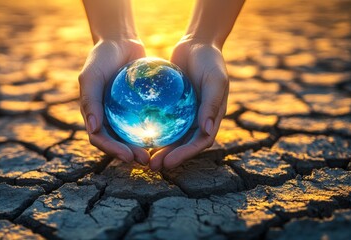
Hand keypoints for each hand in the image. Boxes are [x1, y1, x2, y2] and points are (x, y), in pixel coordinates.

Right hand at [79, 39, 149, 164]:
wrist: (120, 41)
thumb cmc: (102, 57)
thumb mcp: (92, 75)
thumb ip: (90, 100)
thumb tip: (94, 128)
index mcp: (94, 115)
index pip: (101, 139)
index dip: (113, 151)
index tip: (129, 156)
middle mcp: (108, 117)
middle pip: (117, 142)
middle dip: (130, 154)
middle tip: (146, 160)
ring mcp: (123, 113)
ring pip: (133, 135)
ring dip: (143, 146)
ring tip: (158, 153)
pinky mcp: (138, 106)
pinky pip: (147, 119)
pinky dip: (155, 129)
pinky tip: (170, 133)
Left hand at [149, 38, 228, 170]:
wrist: (198, 43)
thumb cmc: (210, 61)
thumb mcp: (215, 79)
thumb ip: (212, 104)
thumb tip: (207, 132)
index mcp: (212, 118)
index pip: (199, 142)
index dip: (185, 155)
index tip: (168, 162)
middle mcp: (199, 119)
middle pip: (183, 144)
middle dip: (169, 157)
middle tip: (151, 166)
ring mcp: (185, 113)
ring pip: (171, 136)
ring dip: (158, 148)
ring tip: (141, 156)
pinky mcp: (172, 106)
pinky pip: (161, 119)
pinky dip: (151, 128)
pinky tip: (134, 133)